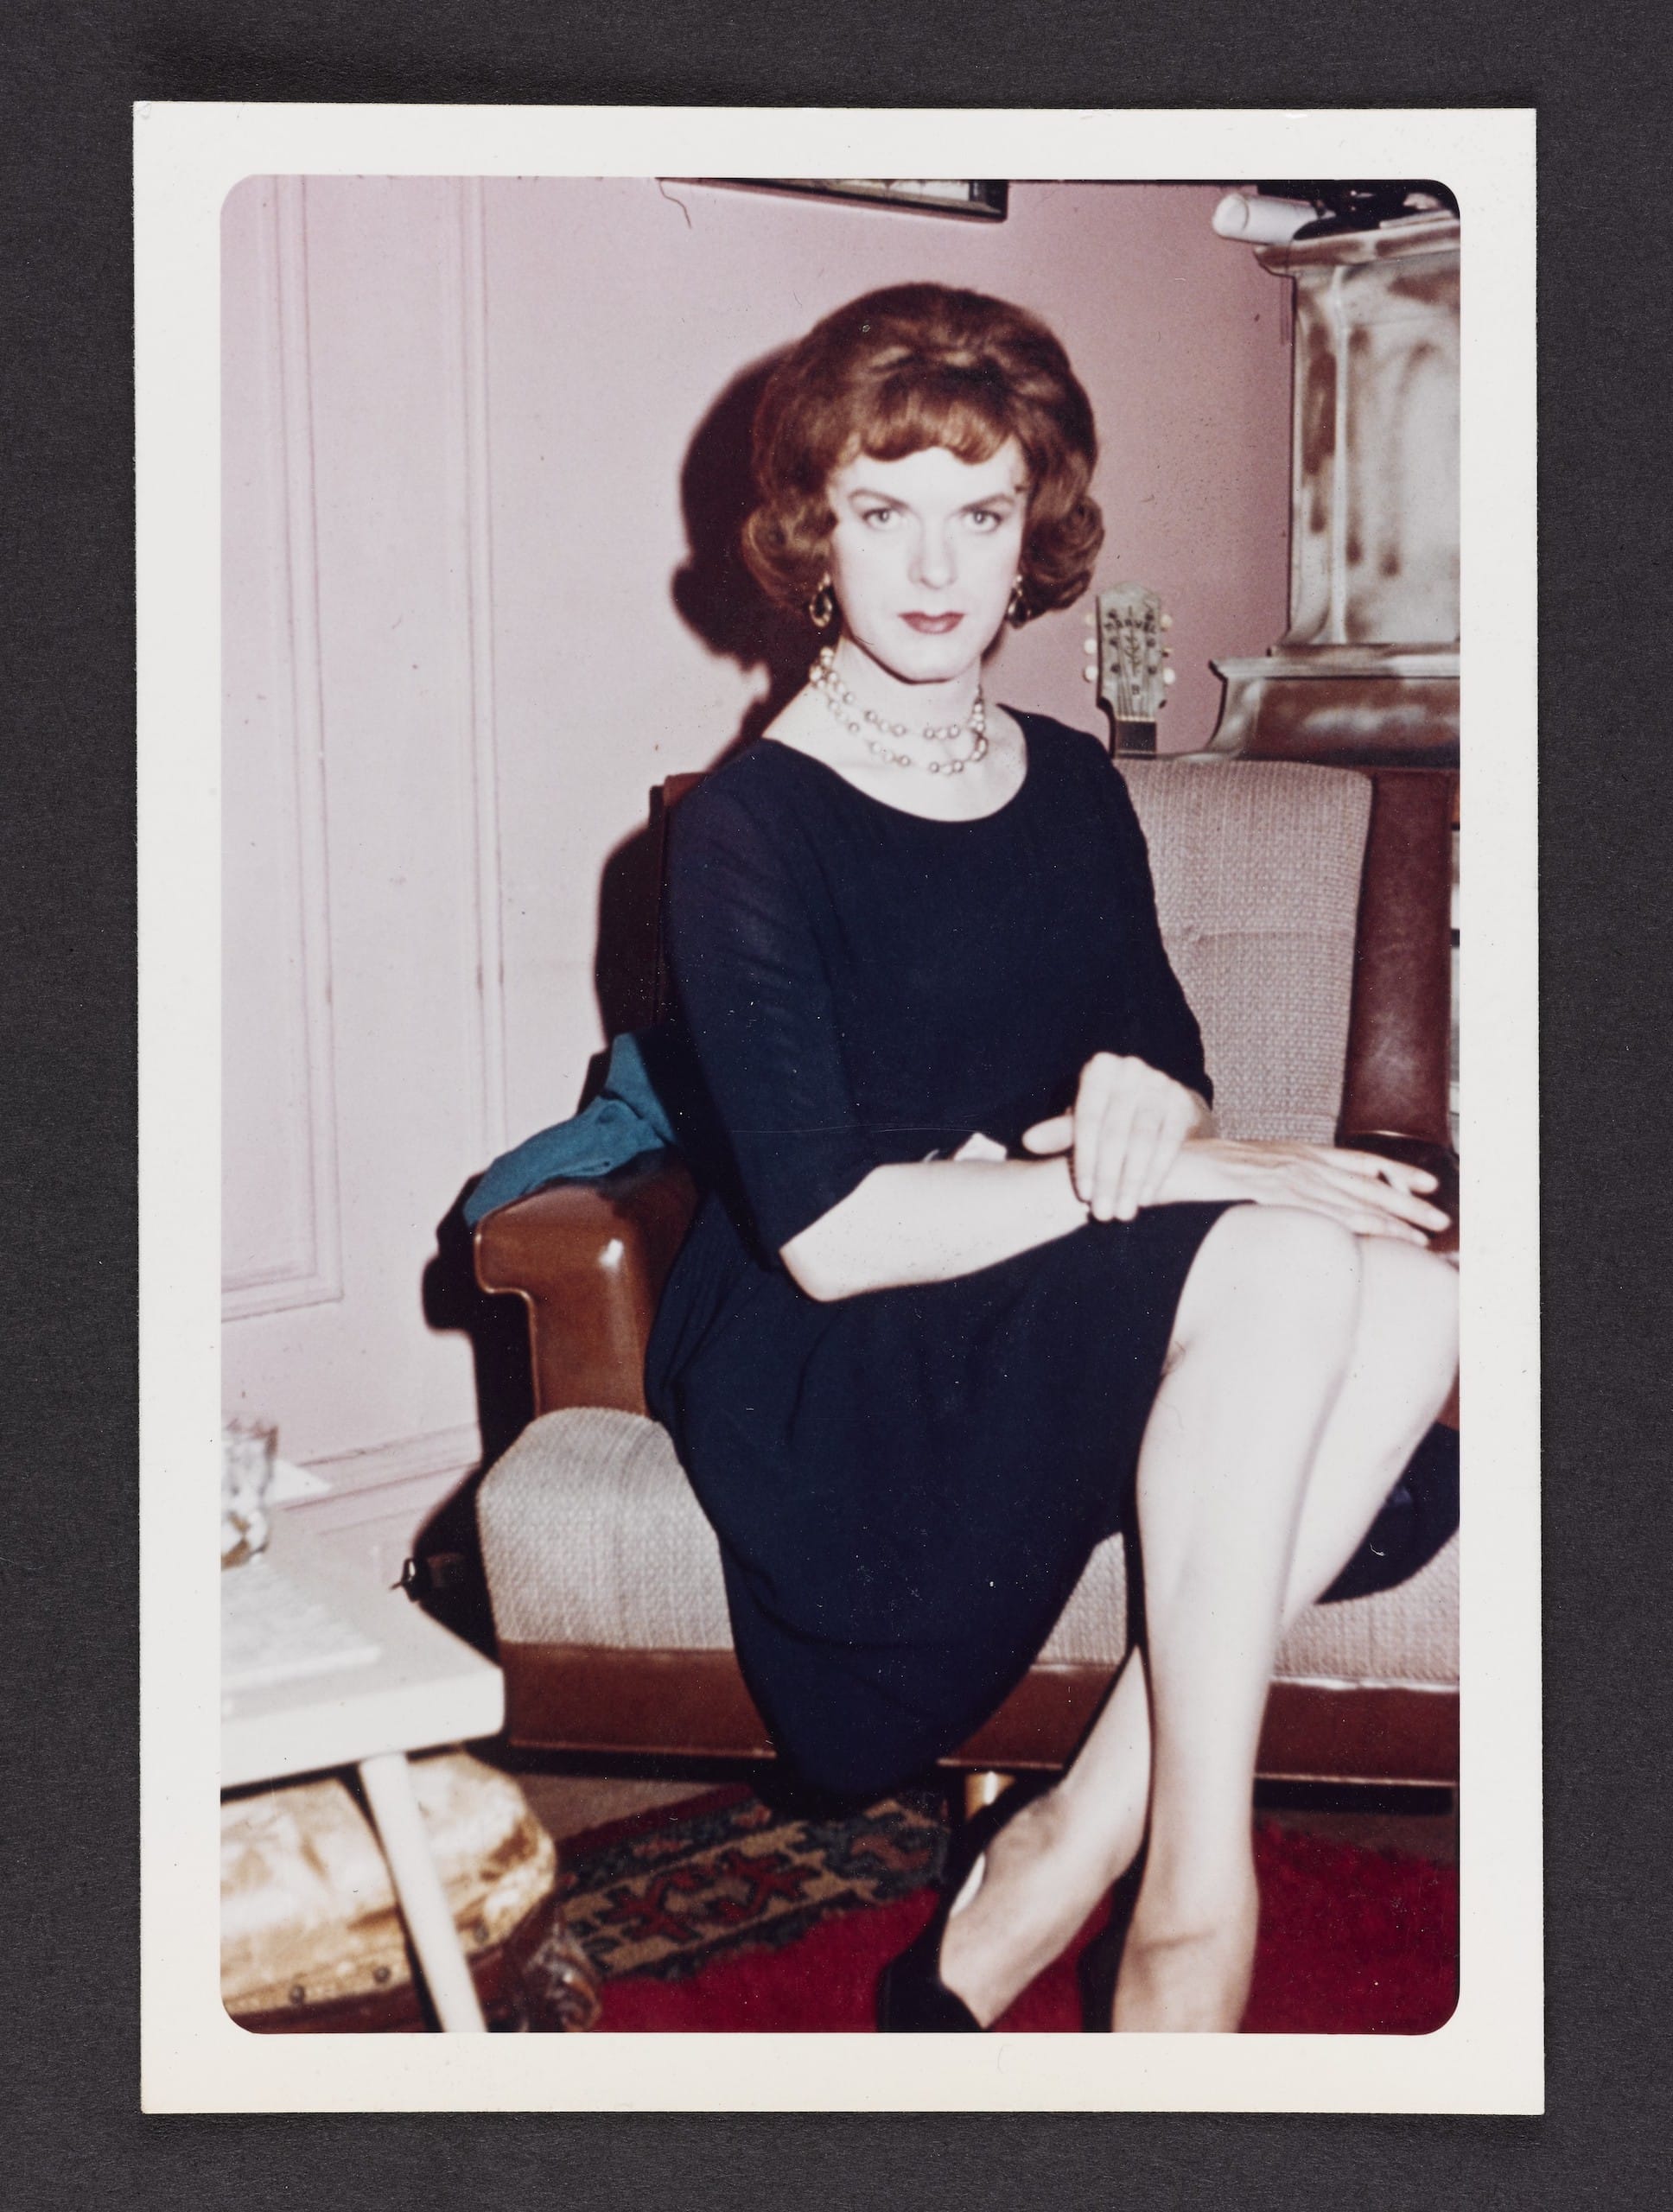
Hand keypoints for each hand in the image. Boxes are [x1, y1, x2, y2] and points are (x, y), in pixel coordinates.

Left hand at [1020, 1054, 1206, 1221]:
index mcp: (1100, 1069)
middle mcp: (1130, 1069)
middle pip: (1114, 1132)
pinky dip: (1156, 1172)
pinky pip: (1169, 1141)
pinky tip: (1146, 1197)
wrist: (1168, 1108)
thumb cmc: (1115, 1117)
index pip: (1088, 1120)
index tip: (1083, 1195)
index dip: (1084, 1160)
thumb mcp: (1088, 1120)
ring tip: (1123, 1213)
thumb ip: (1061, 1132)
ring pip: (1142, 1138)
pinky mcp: (1184, 1101)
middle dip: (1108, 1177)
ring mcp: (1160, 1083)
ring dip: (1131, 1180)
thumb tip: (1028, 1142)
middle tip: (1103, 1213)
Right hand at [1165, 1138, 1451, 1245]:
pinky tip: (1383, 1236)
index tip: (1426, 1183)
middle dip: (1407, 1202)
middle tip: (1440, 1218)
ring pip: (1355, 1200)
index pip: (1357, 1160)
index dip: (1395, 1171)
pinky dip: (1361, 1224)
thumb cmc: (1205, 1171)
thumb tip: (1301, 1196)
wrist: (1170, 1164)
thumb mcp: (1252, 1168)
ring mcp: (1290, 1178)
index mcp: (1297, 1152)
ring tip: (1425, 1236)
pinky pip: (1328, 1213)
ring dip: (1395, 1219)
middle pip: (1367, 1182)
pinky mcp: (1277, 1196)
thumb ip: (1282, 1177)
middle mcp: (1301, 1161)